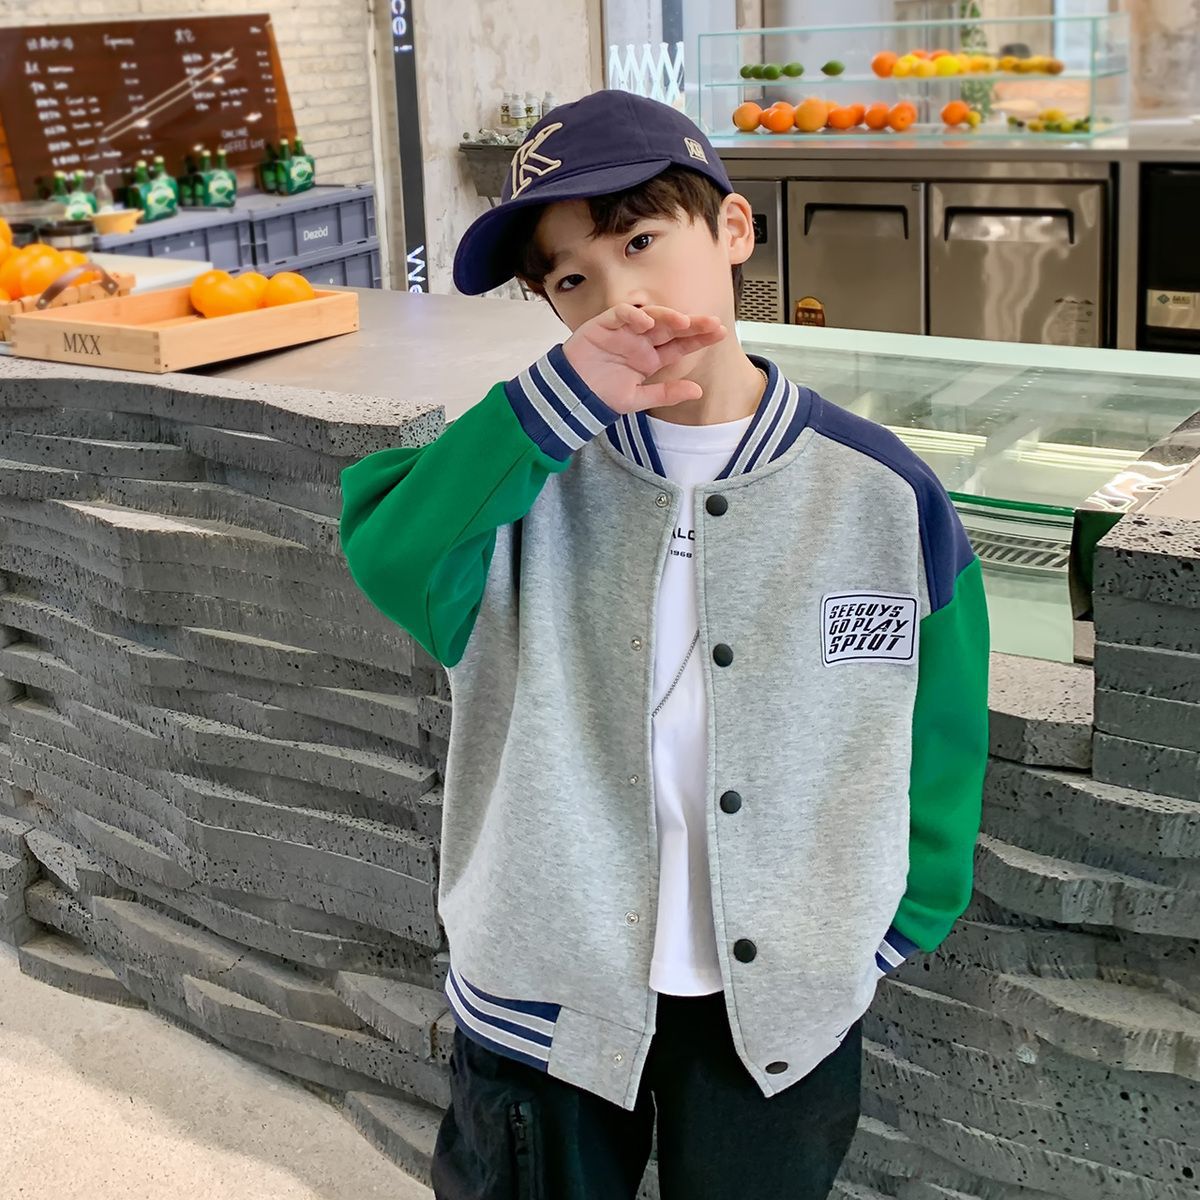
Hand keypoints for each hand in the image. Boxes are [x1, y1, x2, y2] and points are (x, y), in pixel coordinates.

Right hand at [562, 303, 726, 414]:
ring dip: (667, 316)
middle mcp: (641, 341)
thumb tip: (697, 390)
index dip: (699, 338)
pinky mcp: (604, 325)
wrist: (571, 395)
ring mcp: (624, 331)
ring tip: (683, 321)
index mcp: (651, 358)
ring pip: (651, 316)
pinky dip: (633, 315)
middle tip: (711, 322)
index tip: (720, 332)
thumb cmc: (601, 395)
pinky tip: (646, 321)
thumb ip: (666, 395)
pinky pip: (621, 314)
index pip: (680, 344)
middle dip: (692, 323)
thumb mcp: (638, 399)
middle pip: (671, 327)